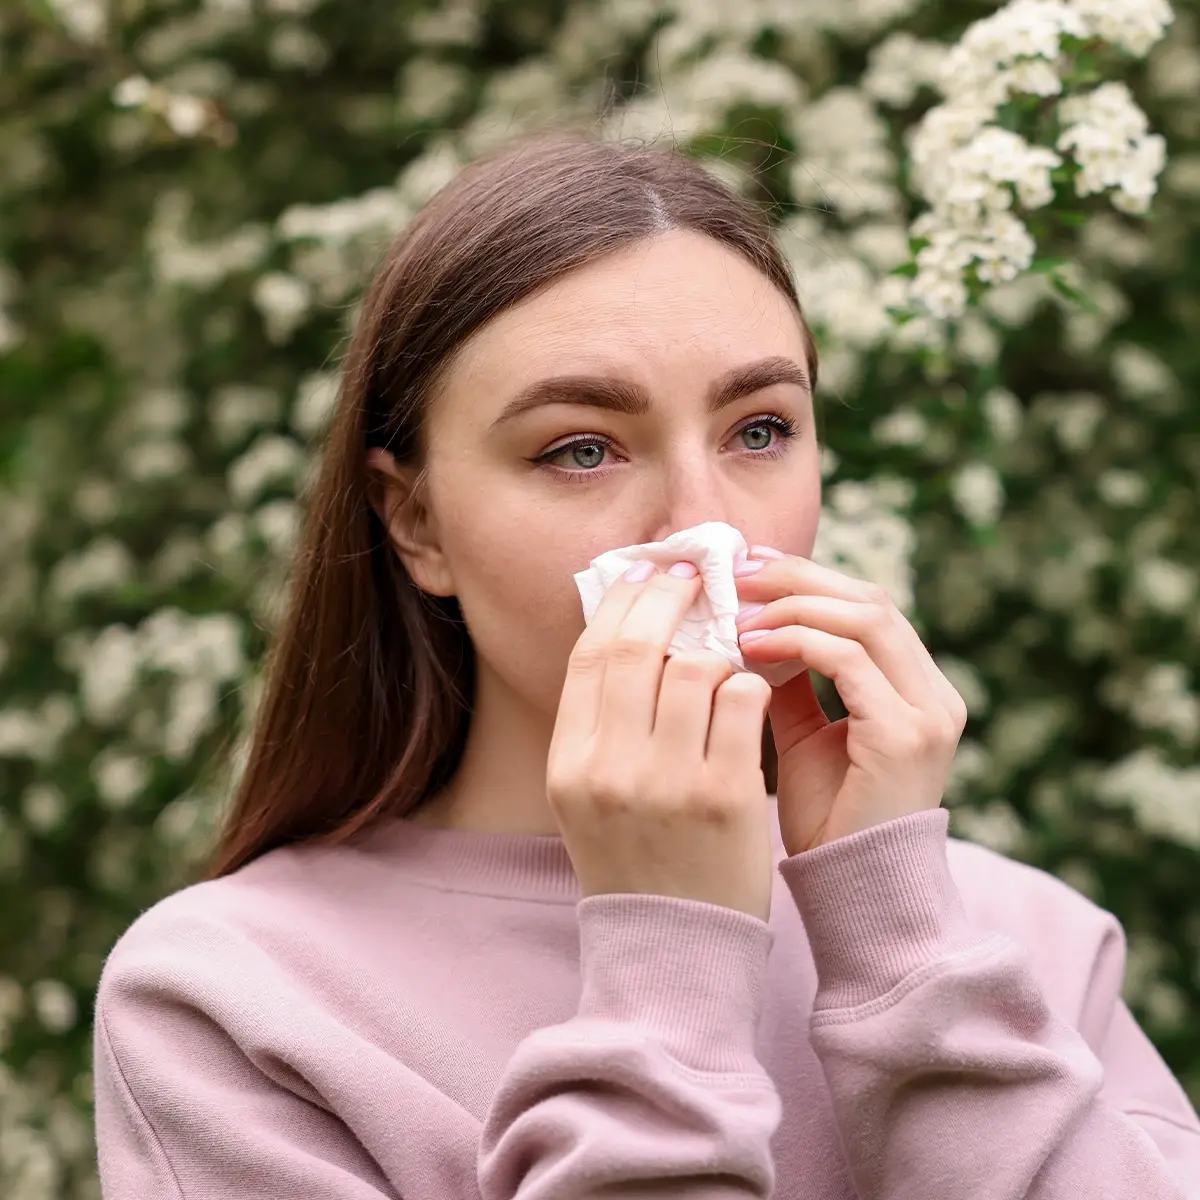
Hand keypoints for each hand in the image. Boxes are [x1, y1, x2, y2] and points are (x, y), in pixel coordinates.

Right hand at [548, 560, 776, 922]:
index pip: (590, 656)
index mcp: (568, 764)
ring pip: (697, 667)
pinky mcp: (727, 796)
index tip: (646, 574)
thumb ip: (601, 722)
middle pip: (638, 648)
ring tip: (726, 657)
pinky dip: (749, 686)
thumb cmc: (636, 860)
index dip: (620, 603)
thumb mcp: (590, 796)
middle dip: (669, 597)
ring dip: (718, 650)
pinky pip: (743, 702)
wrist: (674, 949)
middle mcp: (609, 768)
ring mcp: (668, 782)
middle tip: (692, 577)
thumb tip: (628, 631)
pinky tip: (750, 697)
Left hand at [733, 548, 967, 855]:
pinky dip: (797, 643)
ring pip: (864, 618)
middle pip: (869, 600)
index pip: (867, 606)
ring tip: (737, 611)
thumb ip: (792, 681)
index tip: (749, 566)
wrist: (853, 892)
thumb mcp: (806, 735)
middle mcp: (934, 694)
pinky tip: (751, 648)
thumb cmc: (827, 818)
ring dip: (792, 606)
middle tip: (737, 573)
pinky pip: (848, 661)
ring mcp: (928, 713)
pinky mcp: (906, 735)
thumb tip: (748, 626)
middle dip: (797, 579)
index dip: (808, 578)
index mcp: (917, 689)